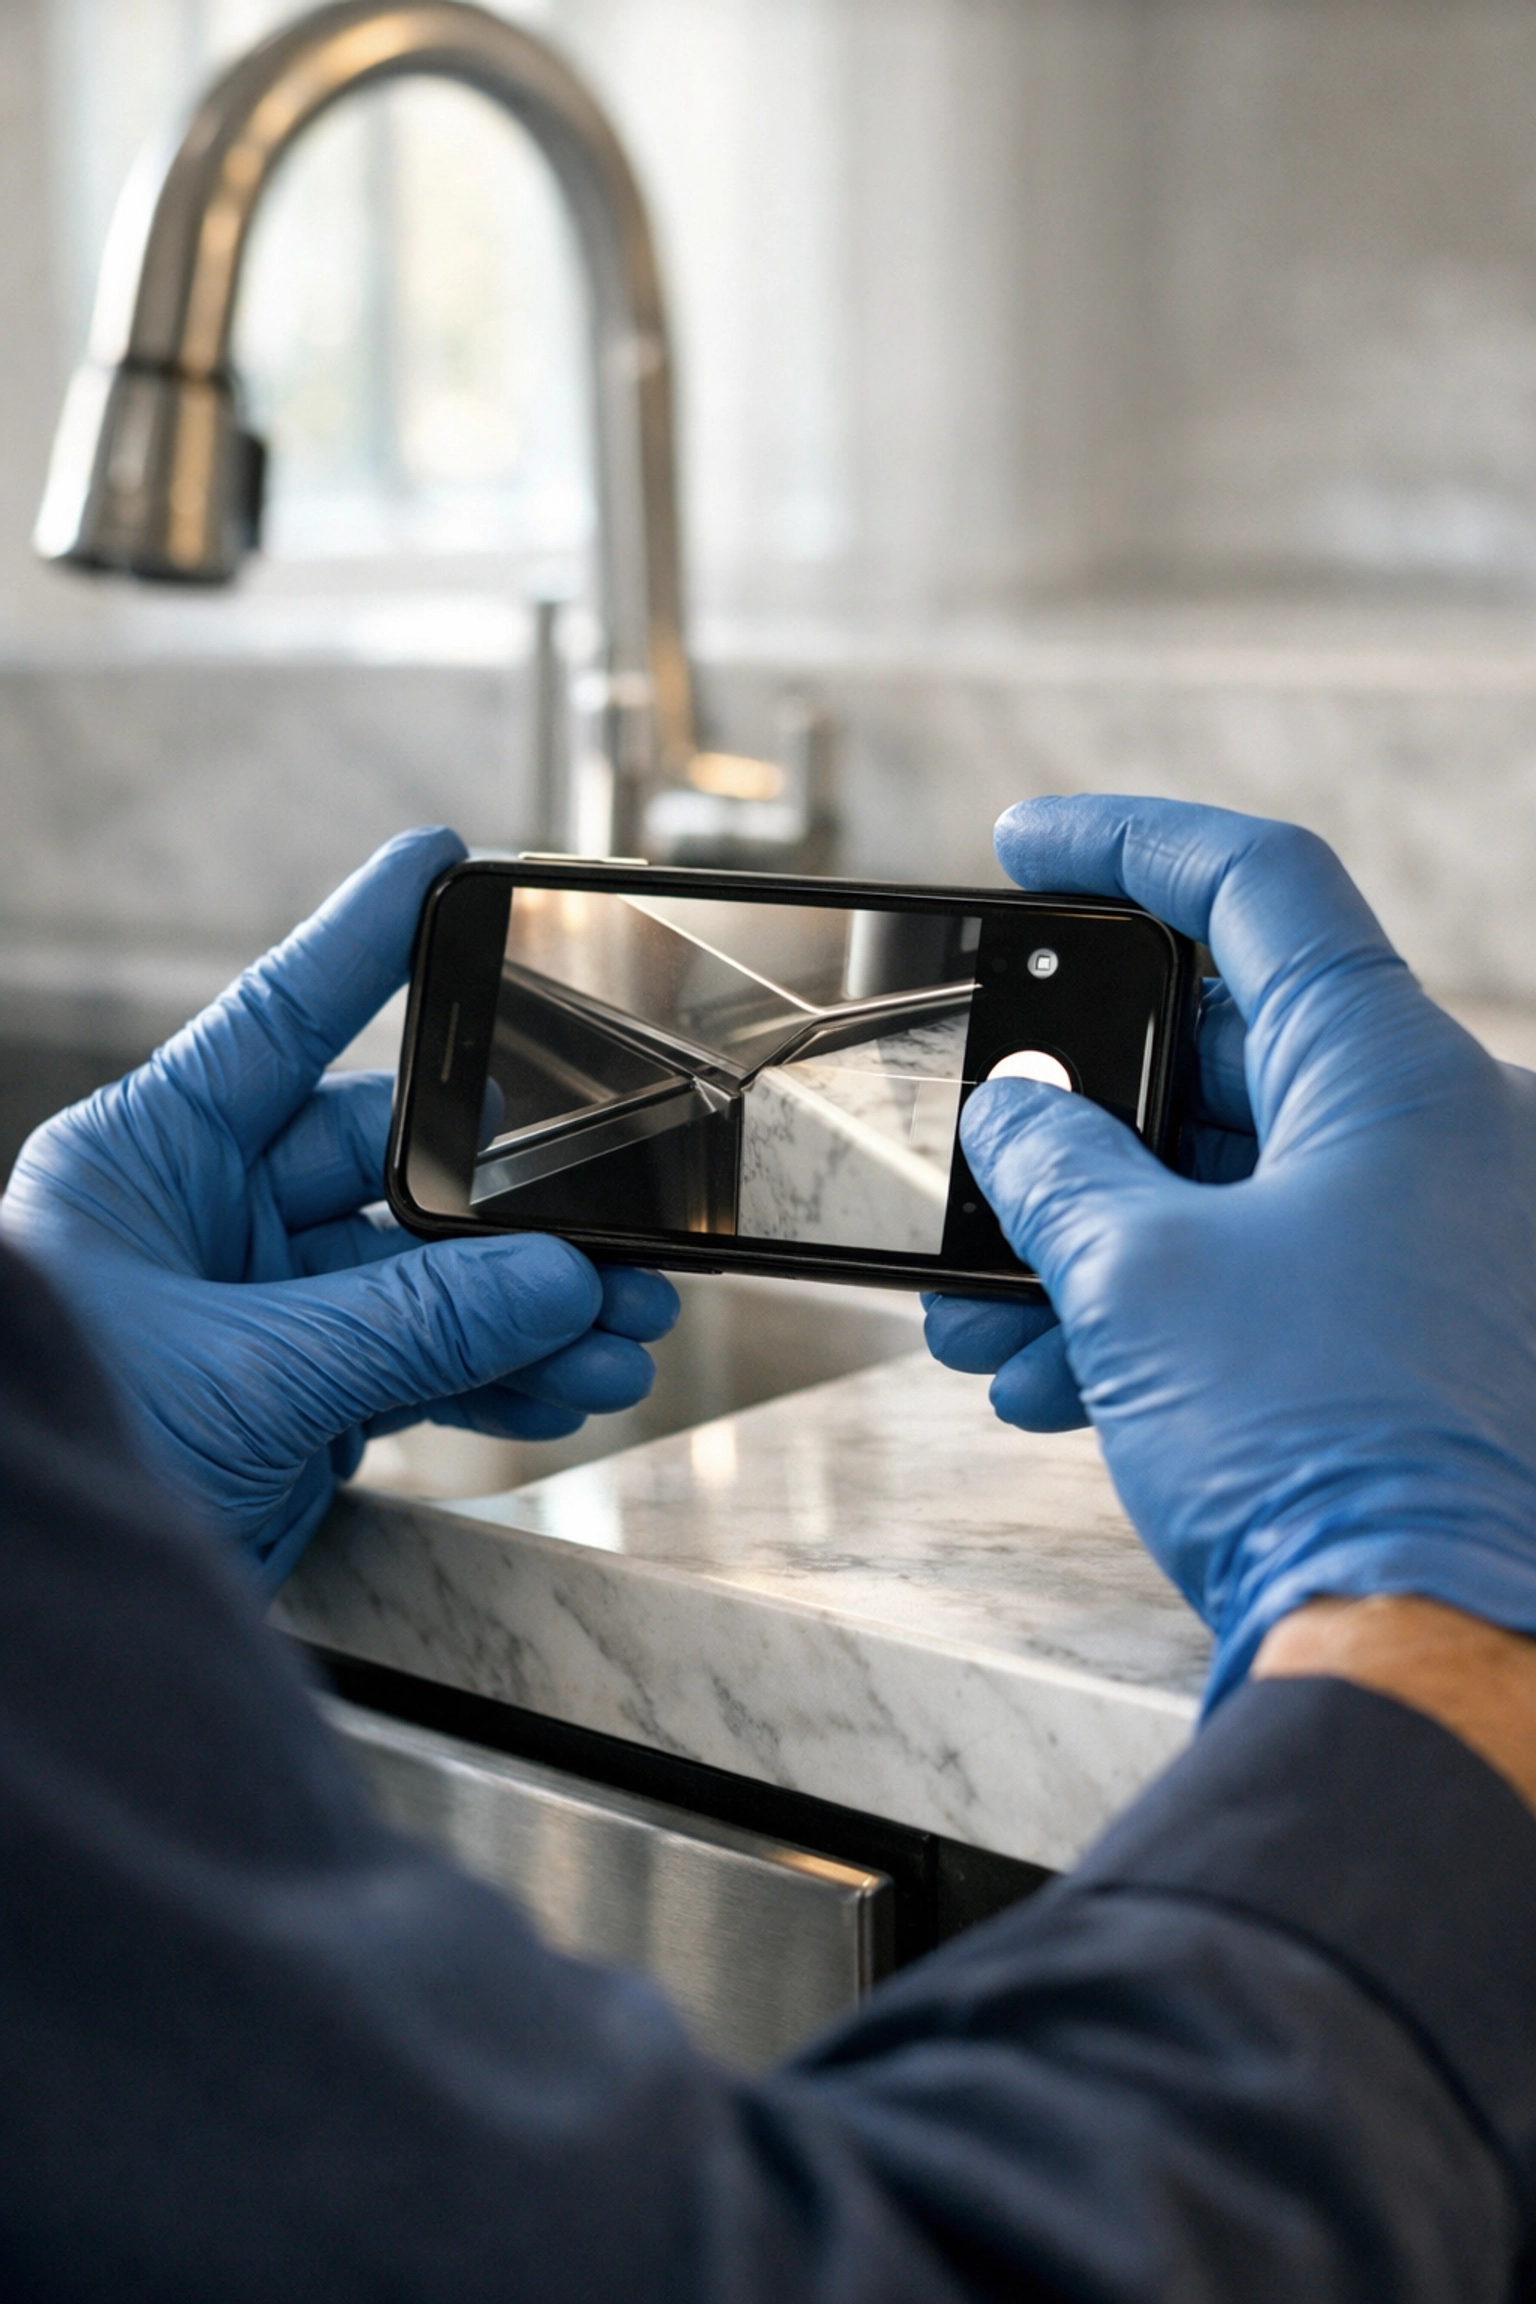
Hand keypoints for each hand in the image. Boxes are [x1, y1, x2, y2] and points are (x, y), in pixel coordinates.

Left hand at [0, 829, 678, 1585]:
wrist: (26, 1630)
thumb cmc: (59, 1449)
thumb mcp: (246, 1375)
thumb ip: (412, 1326)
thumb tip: (559, 1284)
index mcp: (150, 1158)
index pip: (280, 1018)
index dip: (363, 938)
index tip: (436, 861)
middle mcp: (202, 1219)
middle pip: (390, 1168)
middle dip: (514, 1205)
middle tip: (615, 1221)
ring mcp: (253, 1312)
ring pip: (421, 1282)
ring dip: (527, 1309)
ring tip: (625, 1331)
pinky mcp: (291, 1401)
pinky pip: (416, 1365)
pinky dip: (494, 1381)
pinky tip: (567, 1389)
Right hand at [926, 796, 1535, 1703]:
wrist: (1430, 1657)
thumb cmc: (1318, 1448)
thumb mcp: (1136, 1280)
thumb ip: (1056, 1167)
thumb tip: (1017, 1115)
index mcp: (1400, 1076)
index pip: (1261, 886)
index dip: (1131, 842)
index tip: (1030, 845)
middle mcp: (1442, 1142)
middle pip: (1232, 1053)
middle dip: (1078, 1109)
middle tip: (978, 1138)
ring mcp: (1436, 1246)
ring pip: (1236, 1185)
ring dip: (1092, 1235)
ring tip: (980, 1310)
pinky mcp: (1414, 1341)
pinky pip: (1271, 1275)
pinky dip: (1158, 1305)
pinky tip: (1052, 1378)